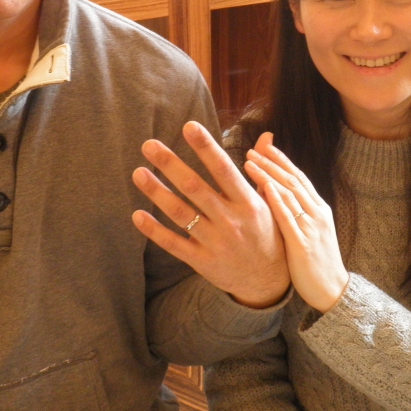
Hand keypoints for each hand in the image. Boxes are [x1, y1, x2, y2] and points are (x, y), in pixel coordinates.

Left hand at [131, 121, 290, 308]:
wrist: (269, 283)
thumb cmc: (269, 234)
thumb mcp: (273, 202)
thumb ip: (262, 169)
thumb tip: (267, 136)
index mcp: (248, 203)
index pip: (224, 169)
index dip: (206, 147)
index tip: (188, 126)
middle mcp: (231, 221)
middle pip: (195, 188)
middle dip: (171, 165)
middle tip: (149, 144)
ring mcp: (215, 243)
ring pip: (181, 214)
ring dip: (157, 192)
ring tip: (138, 172)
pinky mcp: (202, 262)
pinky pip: (174, 244)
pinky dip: (154, 231)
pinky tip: (137, 215)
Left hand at [244, 132, 348, 313]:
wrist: (332, 290)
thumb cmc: (315, 261)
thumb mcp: (309, 230)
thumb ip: (296, 209)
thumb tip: (279, 191)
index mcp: (319, 208)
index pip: (299, 177)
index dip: (281, 160)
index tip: (263, 146)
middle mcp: (317, 213)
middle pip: (292, 180)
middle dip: (270, 162)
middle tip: (250, 150)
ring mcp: (312, 227)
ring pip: (289, 194)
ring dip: (268, 175)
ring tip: (249, 162)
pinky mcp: (303, 244)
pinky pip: (289, 218)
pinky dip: (277, 200)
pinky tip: (264, 188)